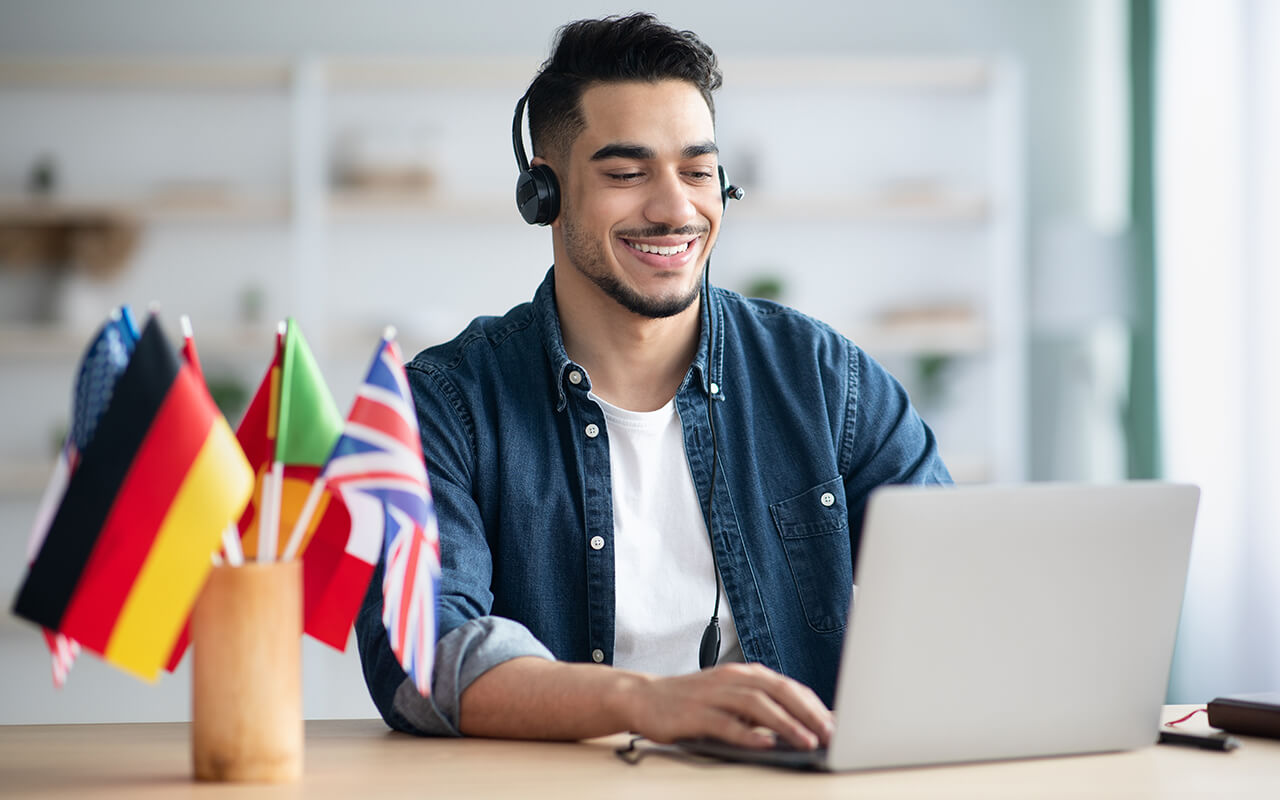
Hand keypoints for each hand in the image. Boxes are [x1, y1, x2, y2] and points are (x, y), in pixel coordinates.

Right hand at [615, 663, 832, 749]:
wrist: (643, 697)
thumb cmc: (692, 702)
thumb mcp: (730, 698)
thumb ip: (759, 708)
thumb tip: (798, 726)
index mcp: (744, 673)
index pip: (787, 686)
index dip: (813, 705)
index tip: (834, 724)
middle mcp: (731, 678)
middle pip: (778, 690)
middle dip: (807, 712)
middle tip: (830, 733)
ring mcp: (712, 694)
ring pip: (756, 704)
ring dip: (785, 723)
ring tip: (807, 741)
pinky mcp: (694, 713)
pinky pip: (725, 723)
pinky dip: (747, 733)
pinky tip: (765, 744)